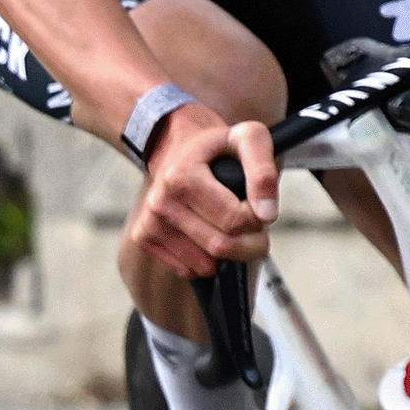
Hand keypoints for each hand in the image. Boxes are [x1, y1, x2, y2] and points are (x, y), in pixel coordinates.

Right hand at [127, 105, 279, 282]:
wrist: (177, 146)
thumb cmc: (217, 147)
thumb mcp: (248, 140)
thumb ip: (263, 173)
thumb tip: (266, 214)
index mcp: (182, 177)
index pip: (235, 220)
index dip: (258, 219)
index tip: (257, 206)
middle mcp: (160, 202)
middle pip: (221, 246)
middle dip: (249, 243)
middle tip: (253, 225)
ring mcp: (149, 222)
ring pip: (205, 264)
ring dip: (228, 253)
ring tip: (227, 225)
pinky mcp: (143, 238)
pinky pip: (187, 270)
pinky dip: (206, 260)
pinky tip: (205, 233)